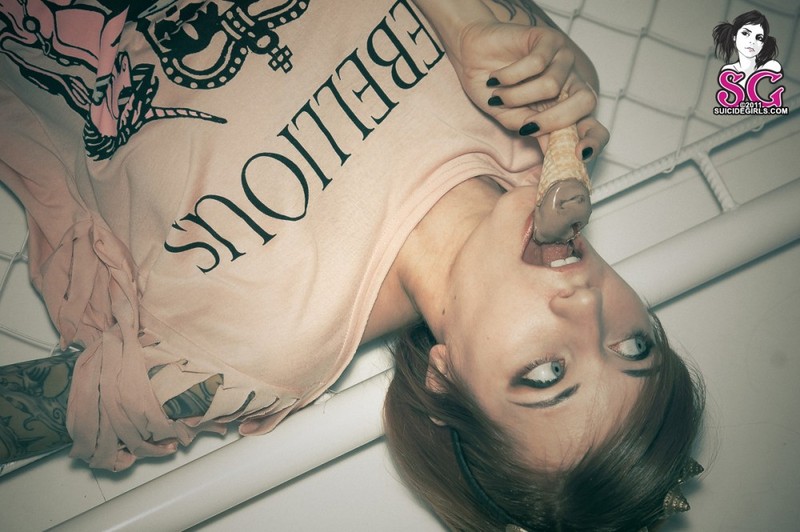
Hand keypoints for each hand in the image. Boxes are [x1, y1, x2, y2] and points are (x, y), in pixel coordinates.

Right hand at [447, 20, 608, 159]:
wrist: (471, 56)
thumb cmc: (493, 90)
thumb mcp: (512, 119)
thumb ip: (536, 134)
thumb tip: (553, 156)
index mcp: (567, 108)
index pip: (594, 126)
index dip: (595, 140)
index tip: (581, 153)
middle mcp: (570, 83)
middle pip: (586, 101)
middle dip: (555, 119)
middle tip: (527, 128)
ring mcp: (562, 59)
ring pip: (551, 85)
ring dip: (516, 97)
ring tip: (497, 96)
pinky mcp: (548, 39)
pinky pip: (536, 64)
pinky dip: (509, 76)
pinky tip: (496, 78)